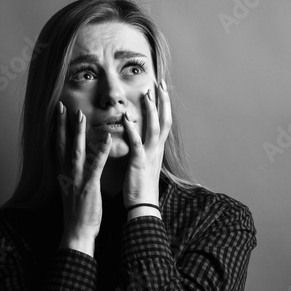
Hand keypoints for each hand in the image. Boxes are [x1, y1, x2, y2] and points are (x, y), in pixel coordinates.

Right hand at [56, 101, 111, 255]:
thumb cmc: (77, 213)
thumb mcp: (70, 190)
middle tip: (62, 106)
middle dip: (62, 125)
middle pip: (62, 145)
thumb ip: (70, 175)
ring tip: (80, 115)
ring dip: (78, 132)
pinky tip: (106, 138)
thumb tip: (72, 164)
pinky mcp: (89, 186)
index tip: (56, 114)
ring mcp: (77, 179)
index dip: (56, 130)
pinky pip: (95, 165)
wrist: (77, 232)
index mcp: (62, 174)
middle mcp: (66, 174)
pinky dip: (100, 151)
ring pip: (76, 150)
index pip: (57, 147)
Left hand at [123, 80, 171, 218]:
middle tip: (160, 83)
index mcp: (157, 149)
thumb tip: (141, 139)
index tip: (161, 90)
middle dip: (163, 101)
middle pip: (164, 120)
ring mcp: (150, 155)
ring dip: (151, 110)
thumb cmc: (141, 187)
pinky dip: (133, 129)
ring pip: (154, 128)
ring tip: (147, 94)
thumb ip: (144, 150)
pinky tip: (126, 117)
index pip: (164, 122)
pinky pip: (137, 143)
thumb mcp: (145, 164)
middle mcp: (157, 150)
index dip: (164, 106)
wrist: (143, 207)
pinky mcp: (140, 163)